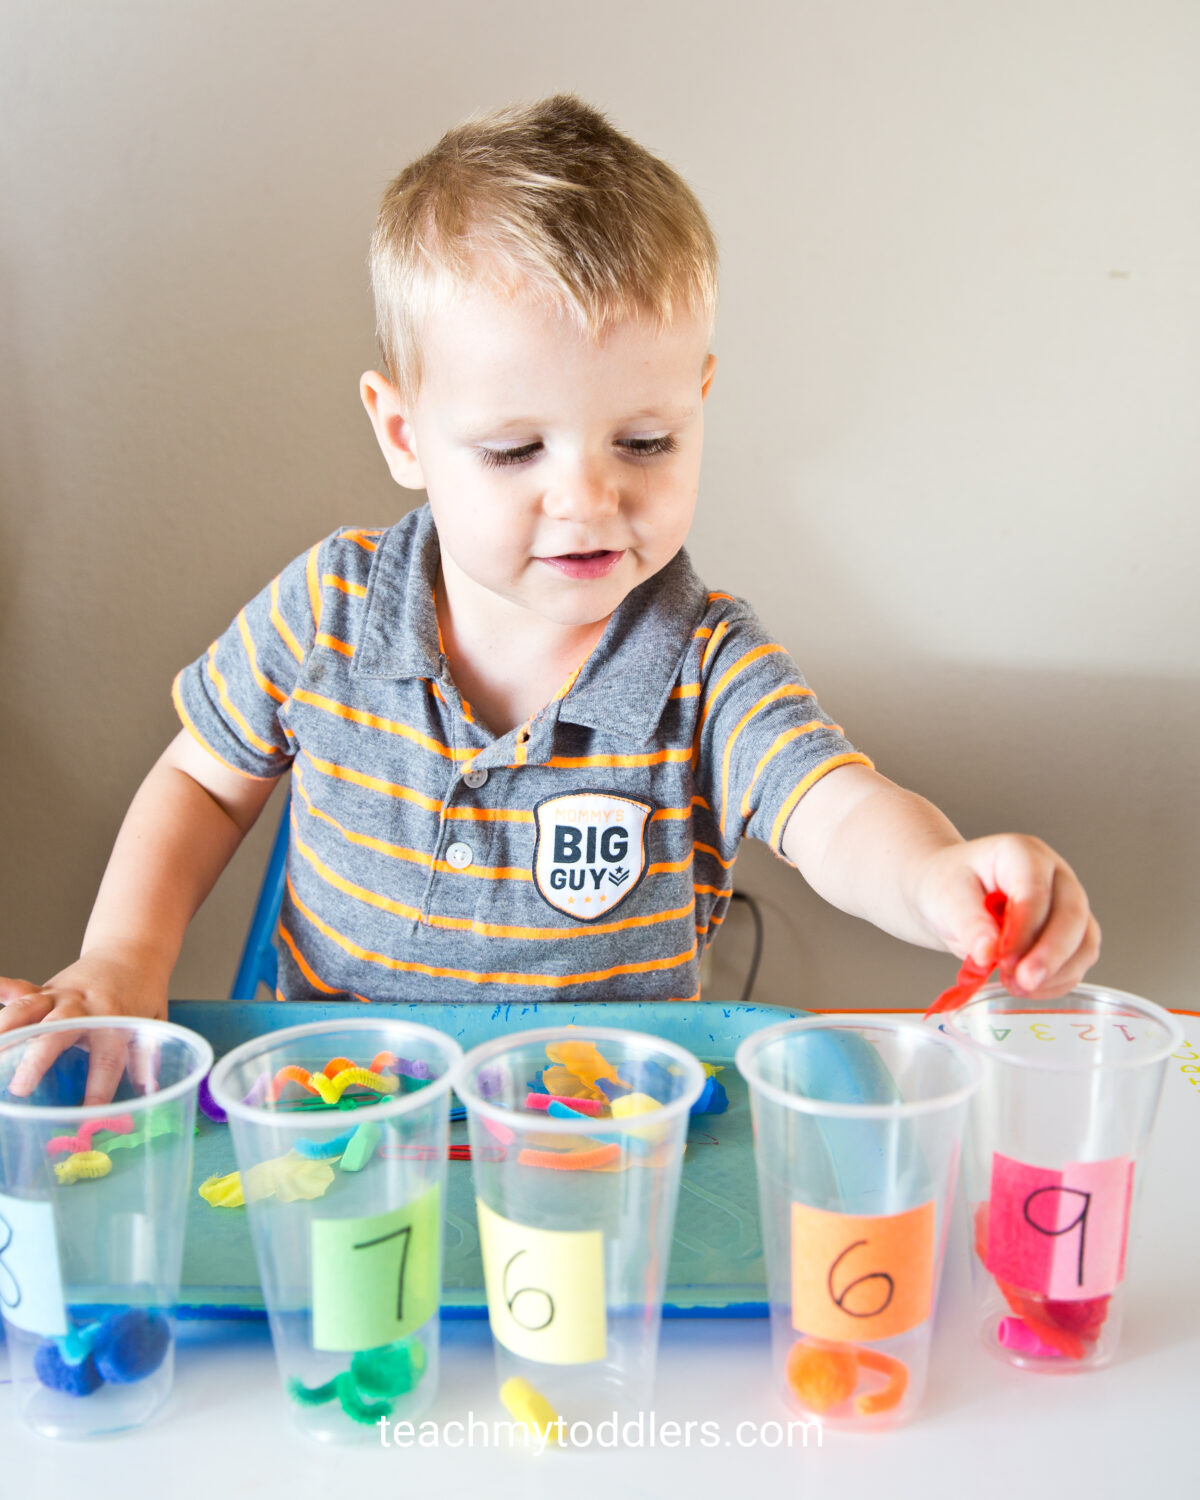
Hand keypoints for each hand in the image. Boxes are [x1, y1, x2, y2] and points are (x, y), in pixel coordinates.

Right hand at [0, 947, 168, 1104]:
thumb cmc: (142, 992)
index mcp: (116, 1019)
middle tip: (19, 1088)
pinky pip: (18, 989)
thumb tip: (149, 1091)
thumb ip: (146, 1057)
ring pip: (29, 1008)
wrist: (132, 948)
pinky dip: (1, 990)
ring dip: (6, 1029)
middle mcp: (85, 1006)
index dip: (99, 1088)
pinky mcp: (45, 989)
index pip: (108, 1059)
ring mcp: (61, 995)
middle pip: (59, 1031)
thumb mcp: (153, 1022)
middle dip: (37, 1059)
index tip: (87, 1115)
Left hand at [914, 834, 1099, 998]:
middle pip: (1071, 915)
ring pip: (1084, 941)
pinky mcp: (1071, 933)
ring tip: (1016, 986)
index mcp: (1022, 854)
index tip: (1000, 958)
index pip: (1035, 890)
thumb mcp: (946, 896)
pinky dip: (1058, 981)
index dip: (1023, 928)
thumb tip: (987, 952)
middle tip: (1021, 980)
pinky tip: (1028, 989)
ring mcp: (1067, 903)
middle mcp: (1054, 875)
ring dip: (1056, 972)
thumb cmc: (949, 886)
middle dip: (1049, 954)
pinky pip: (1079, 961)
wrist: (950, 898)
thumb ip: (967, 922)